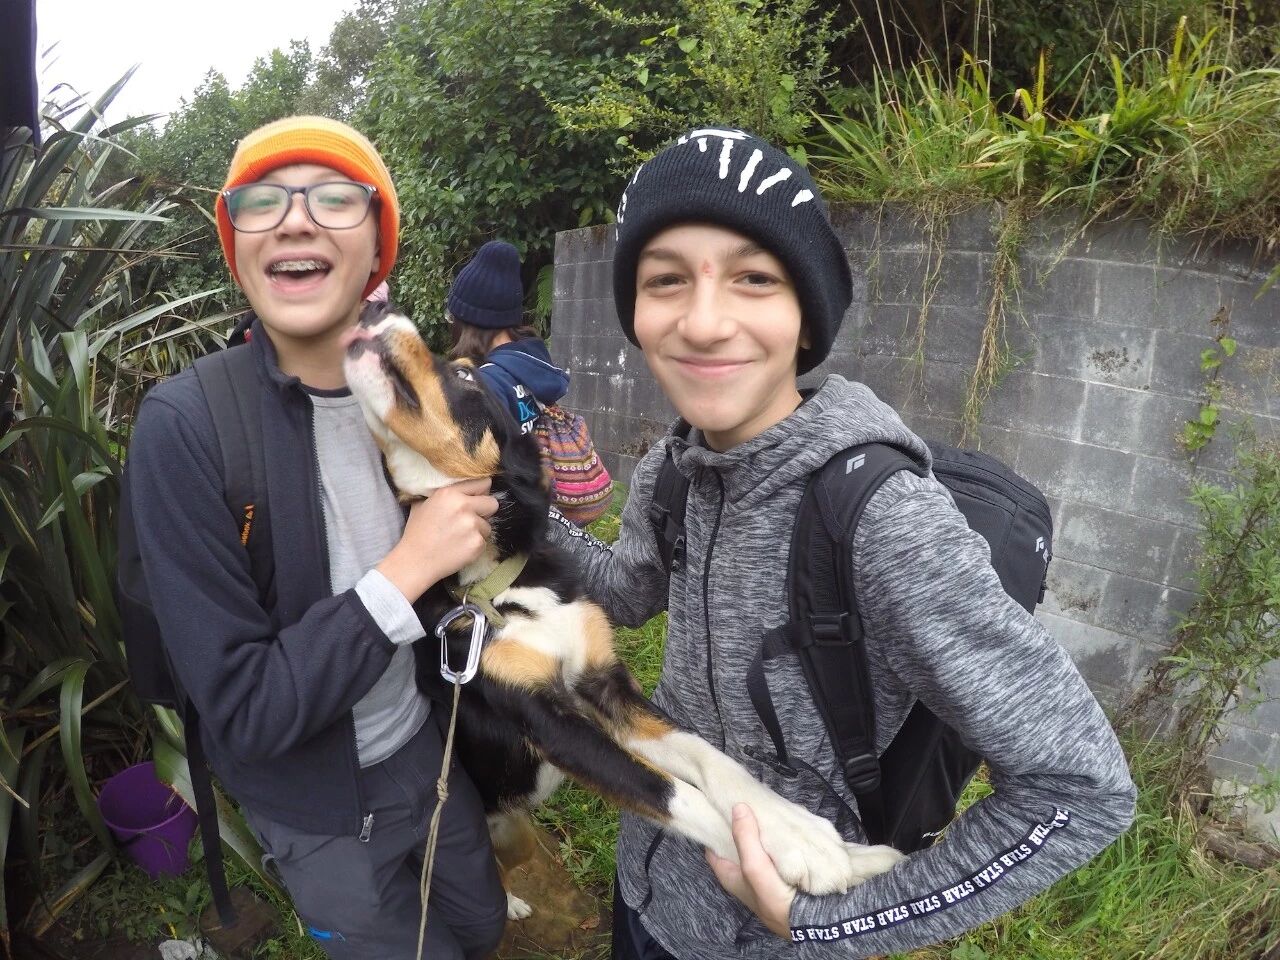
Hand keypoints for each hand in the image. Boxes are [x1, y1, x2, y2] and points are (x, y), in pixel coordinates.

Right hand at [377, 478, 497, 600]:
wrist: (415, 562)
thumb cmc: (417, 533)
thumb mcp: (423, 504)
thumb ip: (445, 494)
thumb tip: (461, 489)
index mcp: (450, 493)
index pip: (483, 483)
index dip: (480, 492)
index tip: (476, 499)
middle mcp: (464, 507)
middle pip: (492, 503)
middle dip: (485, 511)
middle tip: (471, 519)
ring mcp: (472, 526)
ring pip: (488, 525)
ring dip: (478, 530)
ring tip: (459, 537)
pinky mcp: (478, 544)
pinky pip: (484, 541)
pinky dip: (475, 545)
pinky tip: (460, 548)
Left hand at [705, 804, 796, 938]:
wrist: (812, 919)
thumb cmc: (775, 898)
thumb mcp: (754, 867)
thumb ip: (745, 839)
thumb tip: (738, 808)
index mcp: (730, 875)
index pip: (713, 849)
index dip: (713, 829)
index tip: (718, 808)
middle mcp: (745, 873)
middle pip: (737, 844)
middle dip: (742, 825)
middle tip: (747, 802)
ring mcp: (765, 872)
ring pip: (759, 844)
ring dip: (763, 829)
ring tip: (766, 806)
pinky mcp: (783, 872)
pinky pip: (778, 848)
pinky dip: (780, 836)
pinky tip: (786, 821)